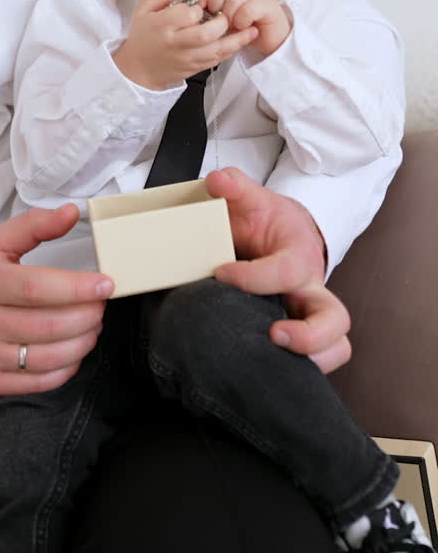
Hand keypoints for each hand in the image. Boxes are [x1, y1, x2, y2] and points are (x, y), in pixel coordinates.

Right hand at [0, 204, 113, 396]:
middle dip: (87, 316)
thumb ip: (32, 227)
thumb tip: (72, 213)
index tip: (105, 284)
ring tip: (92, 326)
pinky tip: (73, 353)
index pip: (37, 288)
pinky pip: (36, 383)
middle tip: (101, 305)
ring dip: (82, 343)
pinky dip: (64, 370)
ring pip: (47, 357)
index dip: (77, 288)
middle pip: (48, 325)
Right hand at [112, 0, 258, 88]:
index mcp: (162, 26)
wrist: (139, 68)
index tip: (202, 3)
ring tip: (251, 30)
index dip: (200, 6)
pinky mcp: (194, 68)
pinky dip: (231, 51)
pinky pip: (217, 61)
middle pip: (205, 34)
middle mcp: (175, 43)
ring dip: (236, 40)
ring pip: (216, 51)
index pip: (188, 13)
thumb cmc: (143, 35)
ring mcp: (186, 58)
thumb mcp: (143, 9)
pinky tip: (241, 42)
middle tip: (225, 14)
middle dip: (221, 22)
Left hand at [197, 0, 290, 57]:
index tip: (202, 7)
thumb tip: (193, 4)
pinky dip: (241, 21)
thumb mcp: (222, 12)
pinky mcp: (268, 4)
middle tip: (216, 19)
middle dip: (215, 4)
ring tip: (230, 25)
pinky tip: (242, 26)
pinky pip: (248, 9)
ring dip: (228, 16)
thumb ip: (210, 4)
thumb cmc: (241, 25)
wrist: (268, 37)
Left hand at [205, 167, 350, 372]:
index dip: (254, 277)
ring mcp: (309, 316)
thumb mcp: (253, 199)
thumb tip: (218, 181)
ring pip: (335, 349)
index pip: (287, 272)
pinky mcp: (301, 335)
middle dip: (310, 336)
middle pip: (335, 320)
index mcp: (299, 256)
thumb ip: (235, 186)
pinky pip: (313, 361)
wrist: (283, 236)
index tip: (221, 273)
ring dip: (310, 361)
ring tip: (271, 363)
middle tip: (273, 335)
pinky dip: (296, 371)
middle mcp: (311, 291)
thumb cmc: (268, 221)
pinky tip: (261, 370)